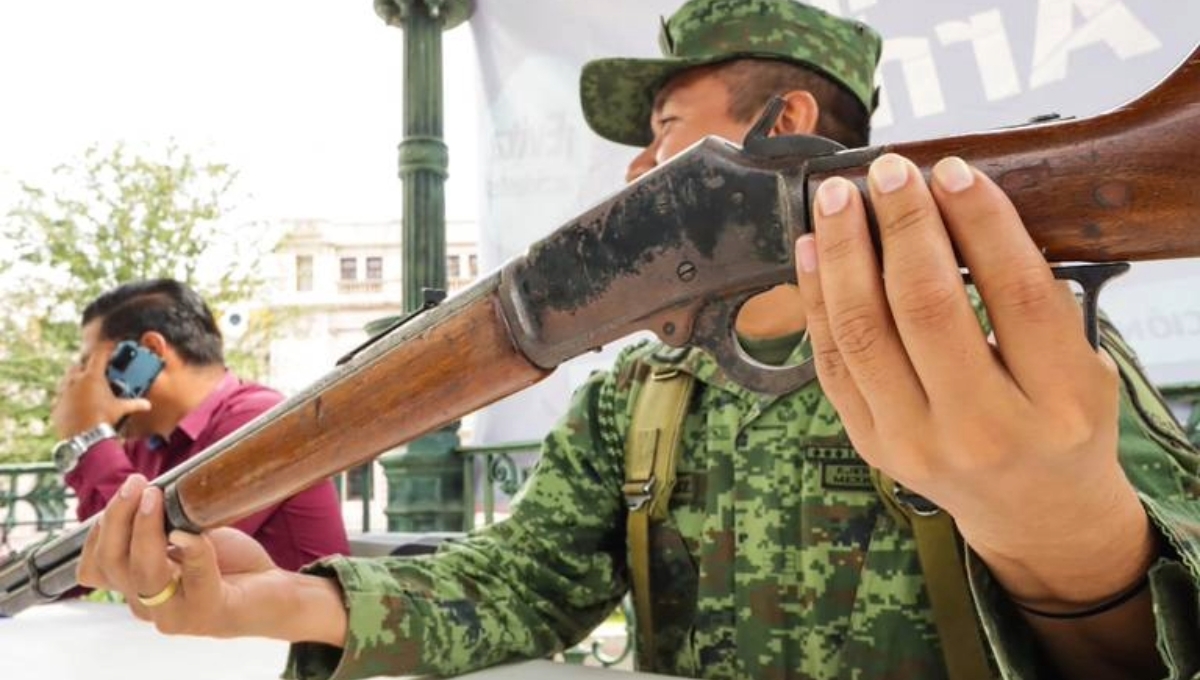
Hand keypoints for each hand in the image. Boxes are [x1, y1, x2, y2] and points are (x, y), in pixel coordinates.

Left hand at [51, 343, 149, 437]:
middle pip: (80, 363)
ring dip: (76, 377)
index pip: (100, 353)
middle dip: (89, 363)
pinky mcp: (57, 402)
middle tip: (98, 368)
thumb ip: (134, 403)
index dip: (107, 347)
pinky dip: (69, 393)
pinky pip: (62, 393)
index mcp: (92, 376)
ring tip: (85, 383)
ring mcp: (64, 390)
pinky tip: (76, 399)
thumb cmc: (102, 420)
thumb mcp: (120, 409)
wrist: (82, 437)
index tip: (112, 345)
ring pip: (68, 376)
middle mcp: (75, 379)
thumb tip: (146, 404)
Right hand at [77, 474, 345, 642]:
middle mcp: (147, 604)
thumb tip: (144, 489)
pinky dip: (193, 549)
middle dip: (119, 518)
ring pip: (144, 573)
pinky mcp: (208, 613)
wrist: (272, 590)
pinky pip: (194, 578)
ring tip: (157, 498)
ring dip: (147, 529)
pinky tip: (194, 533)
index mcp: (135, 585)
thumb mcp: (185, 535)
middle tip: (139, 484)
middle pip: (110, 565)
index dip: (101, 527)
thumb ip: (160, 522)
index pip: (94, 564)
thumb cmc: (227, 562)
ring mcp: (175, 614)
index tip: (129, 488)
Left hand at [794, 154, 1152, 603]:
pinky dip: (814, 298)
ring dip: (843, 253)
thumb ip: (1036, 306)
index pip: (1014, 294)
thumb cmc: (1060, 425)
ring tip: (835, 198)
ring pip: (862, 332)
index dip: (980, 222)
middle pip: (926, 308)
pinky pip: (830, 360)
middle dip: (901, 227)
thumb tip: (959, 208)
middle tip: (887, 171)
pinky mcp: (870, 441)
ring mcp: (915, 441)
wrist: (1033, 512)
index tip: (951, 170)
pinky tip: (810, 250)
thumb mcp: (1083, 368)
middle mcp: (983, 430)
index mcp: (1058, 403)